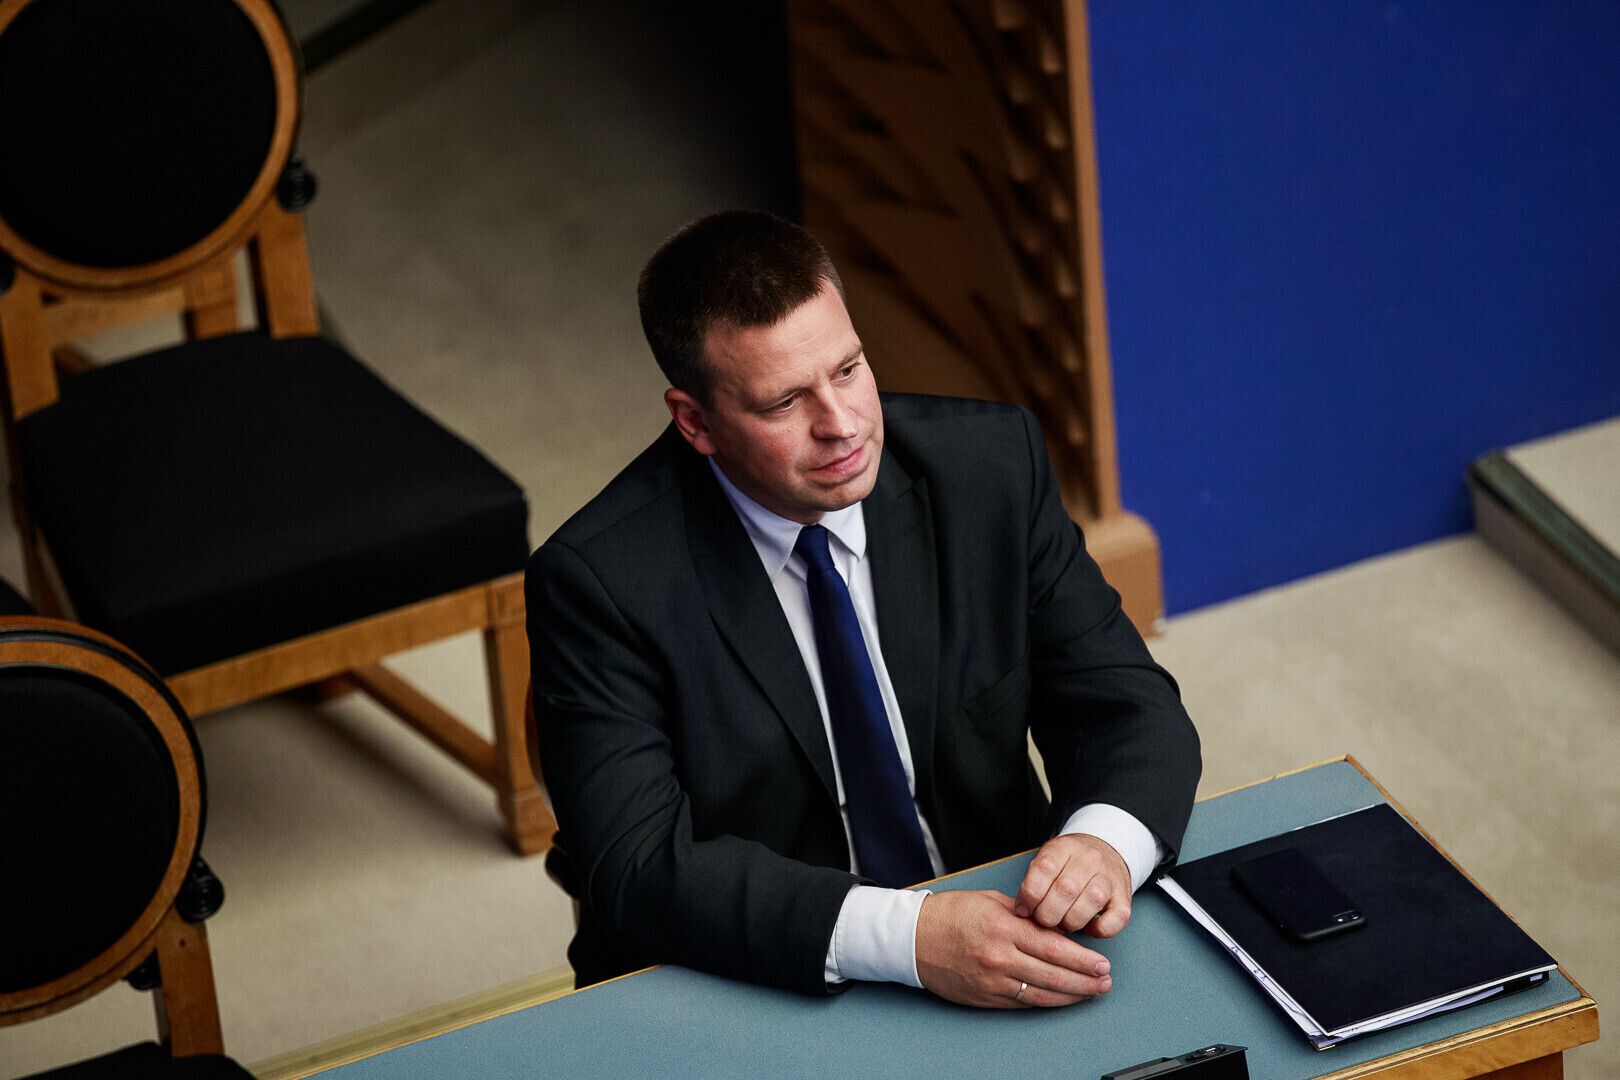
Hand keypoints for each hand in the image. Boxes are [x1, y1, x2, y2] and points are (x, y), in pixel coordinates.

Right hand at [914, 889, 1112, 1007]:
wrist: (912, 938)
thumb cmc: (950, 914)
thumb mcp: (991, 901)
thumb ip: (1025, 916)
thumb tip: (1056, 929)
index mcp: (1003, 928)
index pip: (1053, 947)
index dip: (1082, 959)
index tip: (1101, 963)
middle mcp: (999, 957)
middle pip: (1053, 974)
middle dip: (1084, 980)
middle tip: (1105, 981)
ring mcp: (991, 980)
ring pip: (1041, 994)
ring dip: (1071, 996)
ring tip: (1091, 993)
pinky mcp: (984, 997)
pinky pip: (1022, 1003)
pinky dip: (1046, 1003)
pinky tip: (1061, 1000)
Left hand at [1015, 833, 1132, 936]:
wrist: (1106, 851)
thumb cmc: (1068, 864)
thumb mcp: (1048, 860)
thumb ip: (1034, 881)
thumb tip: (1022, 912)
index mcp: (1065, 847)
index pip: (1044, 868)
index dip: (1029, 895)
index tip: (1023, 910)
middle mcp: (1090, 859)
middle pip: (1066, 889)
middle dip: (1048, 913)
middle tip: (1043, 920)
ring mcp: (1110, 877)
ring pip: (1091, 902)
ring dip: (1070, 922)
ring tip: (1063, 924)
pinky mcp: (1125, 898)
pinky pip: (1116, 919)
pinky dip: (1099, 930)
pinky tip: (1088, 928)